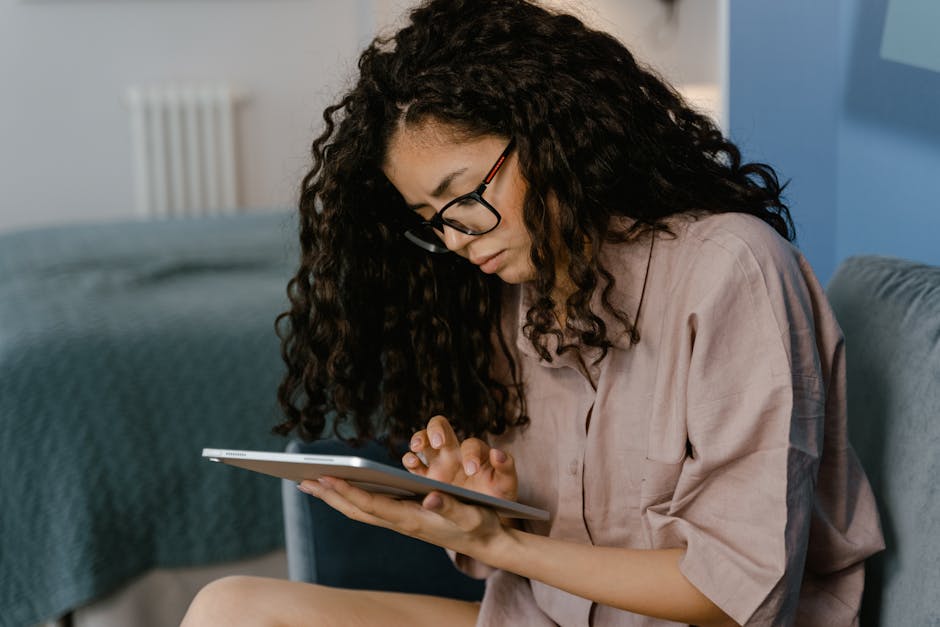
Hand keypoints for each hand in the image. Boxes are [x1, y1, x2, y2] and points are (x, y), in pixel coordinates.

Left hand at [296, 415, 517, 558]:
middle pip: (356, 510)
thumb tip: (430, 495)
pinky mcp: (405, 518)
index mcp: (413, 520)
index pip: (371, 506)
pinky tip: (344, 488)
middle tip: (301, 480)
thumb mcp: (471, 515)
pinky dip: (351, 498)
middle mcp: (402, 522)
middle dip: (329, 495)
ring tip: (311, 483)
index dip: (347, 492)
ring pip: (359, 510)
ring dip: (334, 497)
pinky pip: (369, 509)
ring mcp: (401, 521)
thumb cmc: (481, 524)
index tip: (324, 477)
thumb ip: (452, 507)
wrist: (489, 542)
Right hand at [403, 415, 516, 501]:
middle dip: (436, 430)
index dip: (470, 454)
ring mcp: (438, 464)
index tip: (471, 470)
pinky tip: (411, 463)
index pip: (470, 444)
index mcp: (475, 452)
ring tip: (417, 448)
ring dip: (419, 438)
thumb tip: (497, 453)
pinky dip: (409, 460)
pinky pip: (414, 463)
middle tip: (438, 443)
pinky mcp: (427, 478)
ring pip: (424, 440)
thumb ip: (506, 468)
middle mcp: (454, 452)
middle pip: (440, 426)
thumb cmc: (497, 495)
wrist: (486, 515)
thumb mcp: (507, 484)